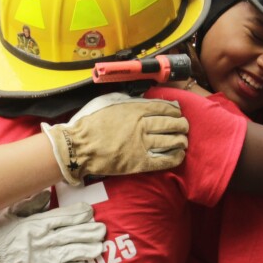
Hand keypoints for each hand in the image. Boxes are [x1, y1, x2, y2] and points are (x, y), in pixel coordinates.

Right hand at [0, 191, 105, 262]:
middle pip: (74, 234)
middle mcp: (46, 239)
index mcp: (39, 223)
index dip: (79, 214)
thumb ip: (31, 203)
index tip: (90, 211)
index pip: (64, 216)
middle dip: (90, 231)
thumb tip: (46, 193)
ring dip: (89, 249)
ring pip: (74, 252)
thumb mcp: (13, 212)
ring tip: (100, 247)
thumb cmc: (0, 232)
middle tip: (103, 230)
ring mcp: (47, 257)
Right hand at [41, 92, 188, 185]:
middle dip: (181, 125)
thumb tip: (140, 100)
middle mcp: (142, 126)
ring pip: (171, 141)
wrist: (78, 147)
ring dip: (181, 140)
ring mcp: (141, 145)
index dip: (174, 111)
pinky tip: (179, 155)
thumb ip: (126, 99)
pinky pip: (163, 160)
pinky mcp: (139, 163)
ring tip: (183, 140)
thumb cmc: (89, 122)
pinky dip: (175, 157)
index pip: (164, 108)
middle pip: (171, 124)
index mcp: (135, 109)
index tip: (177, 113)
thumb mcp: (107, 101)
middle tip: (184, 127)